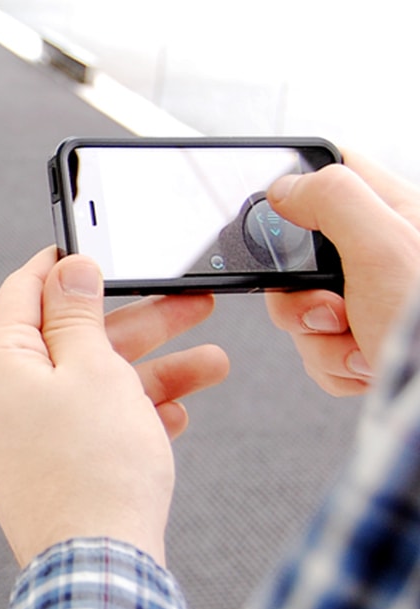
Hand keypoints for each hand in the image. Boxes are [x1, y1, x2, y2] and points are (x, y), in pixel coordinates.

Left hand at [0, 248, 228, 566]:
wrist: (96, 568)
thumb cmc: (93, 469)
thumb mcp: (94, 368)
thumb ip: (79, 312)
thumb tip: (66, 270)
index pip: (24, 290)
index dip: (67, 265)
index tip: (104, 250)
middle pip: (69, 338)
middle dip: (138, 322)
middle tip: (191, 305)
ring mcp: (18, 436)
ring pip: (89, 383)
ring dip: (151, 371)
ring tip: (212, 364)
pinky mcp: (44, 467)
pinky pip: (88, 425)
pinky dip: (131, 415)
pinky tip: (176, 414)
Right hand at [264, 151, 419, 395]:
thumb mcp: (383, 247)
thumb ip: (331, 199)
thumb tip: (284, 187)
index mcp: (394, 214)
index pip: (330, 174)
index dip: (295, 194)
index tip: (282, 228)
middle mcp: (382, 255)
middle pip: (298, 259)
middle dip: (300, 299)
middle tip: (331, 311)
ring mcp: (372, 300)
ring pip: (305, 313)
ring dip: (321, 341)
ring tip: (363, 348)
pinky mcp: (368, 340)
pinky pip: (321, 350)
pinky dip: (335, 366)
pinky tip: (367, 366)